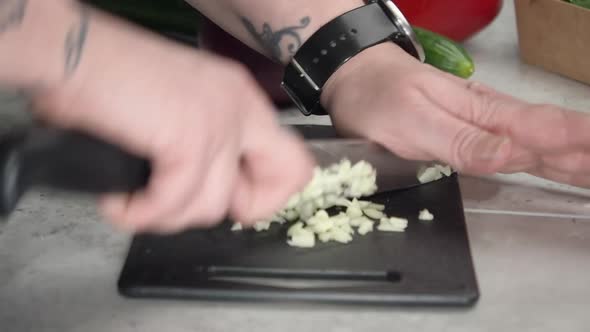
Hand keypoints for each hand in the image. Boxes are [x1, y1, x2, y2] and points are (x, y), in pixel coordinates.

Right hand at [31, 20, 312, 232]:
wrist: (73, 53)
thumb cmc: (110, 79)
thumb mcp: (179, 109)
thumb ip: (207, 146)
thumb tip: (212, 195)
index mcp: (241, 98)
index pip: (294, 162)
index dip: (262, 194)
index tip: (227, 200)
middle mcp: (240, 106)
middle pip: (285, 180)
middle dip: (234, 210)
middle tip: (183, 203)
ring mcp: (219, 122)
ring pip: (213, 207)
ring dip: (168, 217)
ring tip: (135, 202)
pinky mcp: (188, 137)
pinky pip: (173, 204)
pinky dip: (141, 214)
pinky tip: (120, 203)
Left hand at [323, 43, 589, 186]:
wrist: (356, 77)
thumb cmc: (378, 99)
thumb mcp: (413, 122)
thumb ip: (462, 142)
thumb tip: (513, 156)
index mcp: (481, 114)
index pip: (542, 128)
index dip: (579, 143)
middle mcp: (489, 118)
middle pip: (550, 137)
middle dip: (585, 153)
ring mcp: (481, 123)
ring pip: (540, 142)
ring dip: (576, 155)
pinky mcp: (470, 131)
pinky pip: (519, 145)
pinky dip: (548, 154)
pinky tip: (562, 160)